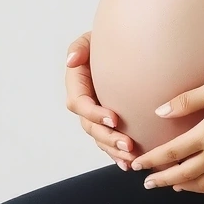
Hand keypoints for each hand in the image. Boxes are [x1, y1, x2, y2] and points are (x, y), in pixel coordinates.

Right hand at [64, 31, 140, 168]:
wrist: (122, 47)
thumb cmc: (104, 41)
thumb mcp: (90, 39)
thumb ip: (79, 47)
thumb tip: (71, 61)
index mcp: (77, 84)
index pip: (80, 104)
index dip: (94, 114)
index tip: (115, 118)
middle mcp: (84, 103)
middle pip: (90, 127)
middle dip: (108, 138)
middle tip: (128, 144)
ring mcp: (95, 115)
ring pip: (99, 138)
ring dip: (113, 150)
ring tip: (132, 158)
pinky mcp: (107, 122)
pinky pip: (108, 142)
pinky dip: (116, 154)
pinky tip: (128, 164)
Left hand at [129, 72, 203, 194]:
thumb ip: (186, 101)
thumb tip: (160, 112)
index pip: (172, 153)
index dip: (152, 160)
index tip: (138, 165)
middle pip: (184, 175)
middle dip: (163, 179)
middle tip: (149, 182)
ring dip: (184, 187)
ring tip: (173, 184)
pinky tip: (203, 186)